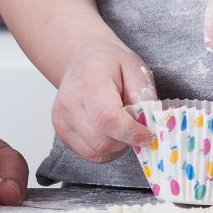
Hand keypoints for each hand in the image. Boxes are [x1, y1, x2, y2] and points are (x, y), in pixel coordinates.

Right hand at [51, 42, 156, 162]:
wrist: (83, 59)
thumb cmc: (110, 63)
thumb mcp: (136, 69)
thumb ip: (144, 97)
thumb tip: (151, 126)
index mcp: (88, 82)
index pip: (107, 119)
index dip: (131, 132)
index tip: (148, 135)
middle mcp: (69, 103)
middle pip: (102, 141)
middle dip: (126, 140)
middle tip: (136, 126)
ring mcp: (61, 120)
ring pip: (96, 152)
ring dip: (116, 147)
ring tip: (121, 126)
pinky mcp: (61, 132)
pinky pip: (89, 154)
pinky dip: (105, 149)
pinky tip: (108, 131)